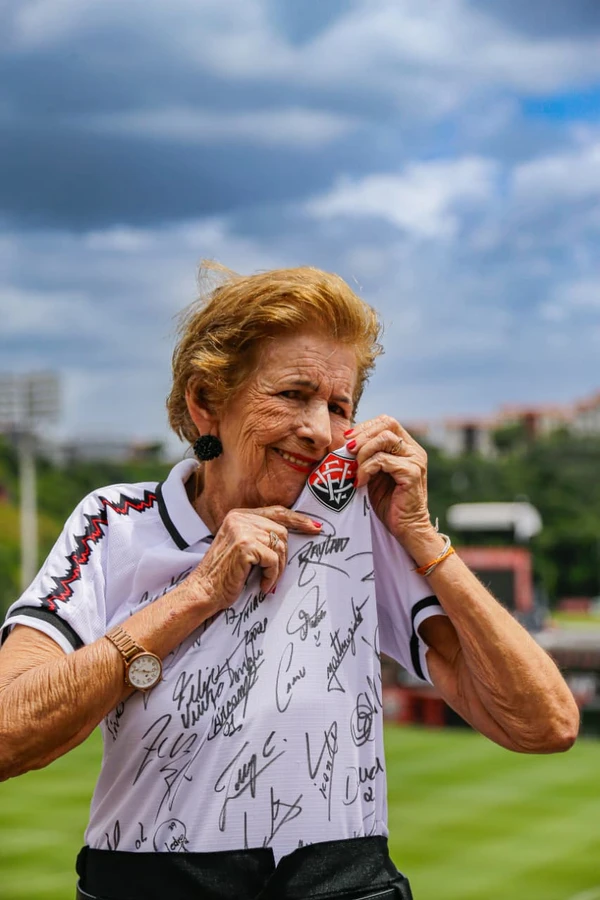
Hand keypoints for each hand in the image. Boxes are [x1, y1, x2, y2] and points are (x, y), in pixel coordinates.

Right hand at [184, 507, 321, 611]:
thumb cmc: (224, 575)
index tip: (315, 528)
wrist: (203, 591)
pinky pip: (274, 560)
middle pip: (282, 531)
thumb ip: (260, 536)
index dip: (298, 520)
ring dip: (278, 569)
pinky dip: (272, 576)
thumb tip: (291, 537)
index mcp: (239, 515)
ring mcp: (241, 531)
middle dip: (284, 556)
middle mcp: (239, 518)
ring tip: (267, 581)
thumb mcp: (242, 547)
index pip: (276, 512)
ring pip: (280, 546)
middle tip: (275, 574)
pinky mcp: (245, 546)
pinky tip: (263, 586)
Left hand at [347, 415, 432, 545]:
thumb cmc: (389, 502)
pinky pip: (383, 460)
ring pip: (384, 439)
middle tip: (347, 450)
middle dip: (362, 435)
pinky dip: (366, 469)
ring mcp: (415, 460)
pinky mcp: (412, 473)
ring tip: (356, 470)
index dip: (365, 426)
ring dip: (364, 453)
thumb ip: (368, 456)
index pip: (387, 421)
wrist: (406, 528)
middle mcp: (414, 450)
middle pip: (387, 424)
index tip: (347, 439)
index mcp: (407, 447)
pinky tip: (361, 482)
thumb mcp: (375, 474)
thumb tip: (346, 442)